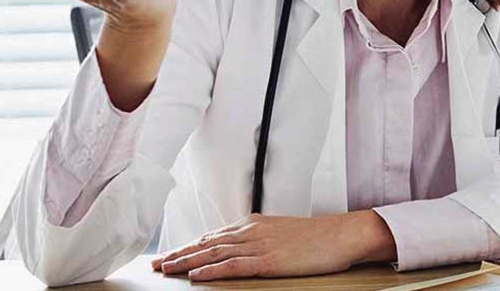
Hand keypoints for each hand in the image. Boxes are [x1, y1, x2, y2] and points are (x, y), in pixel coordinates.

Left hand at [150, 212, 397, 281]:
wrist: (342, 235)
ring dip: (187, 261)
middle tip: (156, 263)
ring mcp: (260, 245)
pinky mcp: (269, 260)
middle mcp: (252, 231)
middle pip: (207, 242)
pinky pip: (235, 266)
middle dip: (179, 253)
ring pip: (215, 253)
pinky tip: (197, 276)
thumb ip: (260, 237)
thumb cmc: (318, 237)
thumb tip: (242, 247)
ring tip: (167, 269)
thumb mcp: (283, 232)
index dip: (189, 245)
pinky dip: (213, 270)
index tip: (170, 253)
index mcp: (255, 224)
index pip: (213, 235)